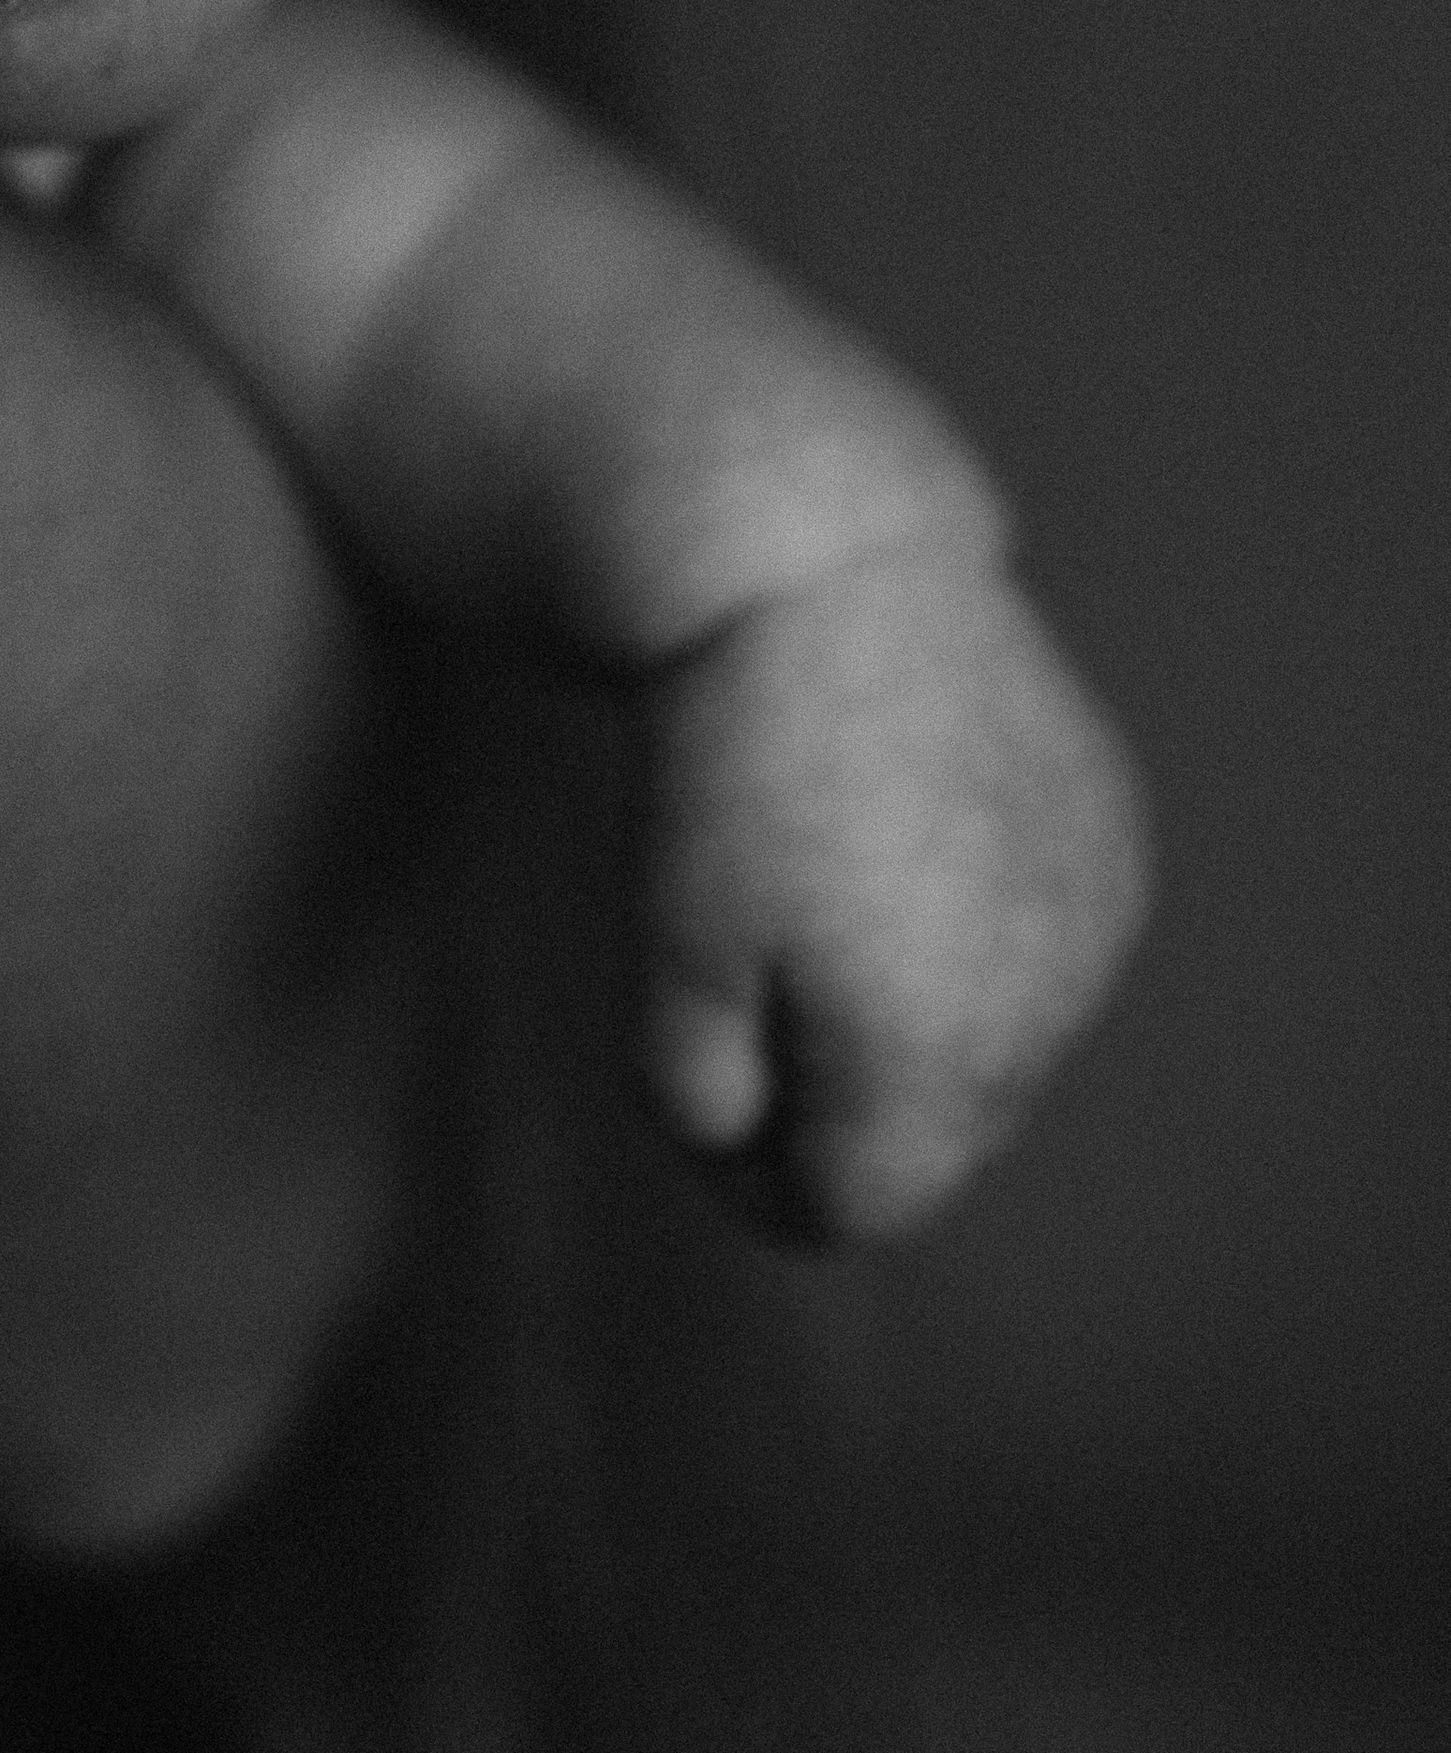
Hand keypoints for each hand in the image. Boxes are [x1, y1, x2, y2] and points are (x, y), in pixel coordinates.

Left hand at [631, 540, 1150, 1240]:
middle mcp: (1044, 1015)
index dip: (757, 1182)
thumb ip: (704, 1097)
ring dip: (917, 1016)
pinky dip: (980, 936)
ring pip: (996, 1048)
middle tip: (750, 973)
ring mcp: (1097, 930)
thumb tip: (755, 1154)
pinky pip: (1046, 954)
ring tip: (829, 882)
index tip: (697, 1094)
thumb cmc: (728, 772)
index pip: (853, 1212)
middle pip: (933, 1138)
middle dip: (841, 1097)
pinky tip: (908, 833)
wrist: (829, 576)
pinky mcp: (1116, 851)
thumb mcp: (673, 953)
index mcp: (934, 1062)